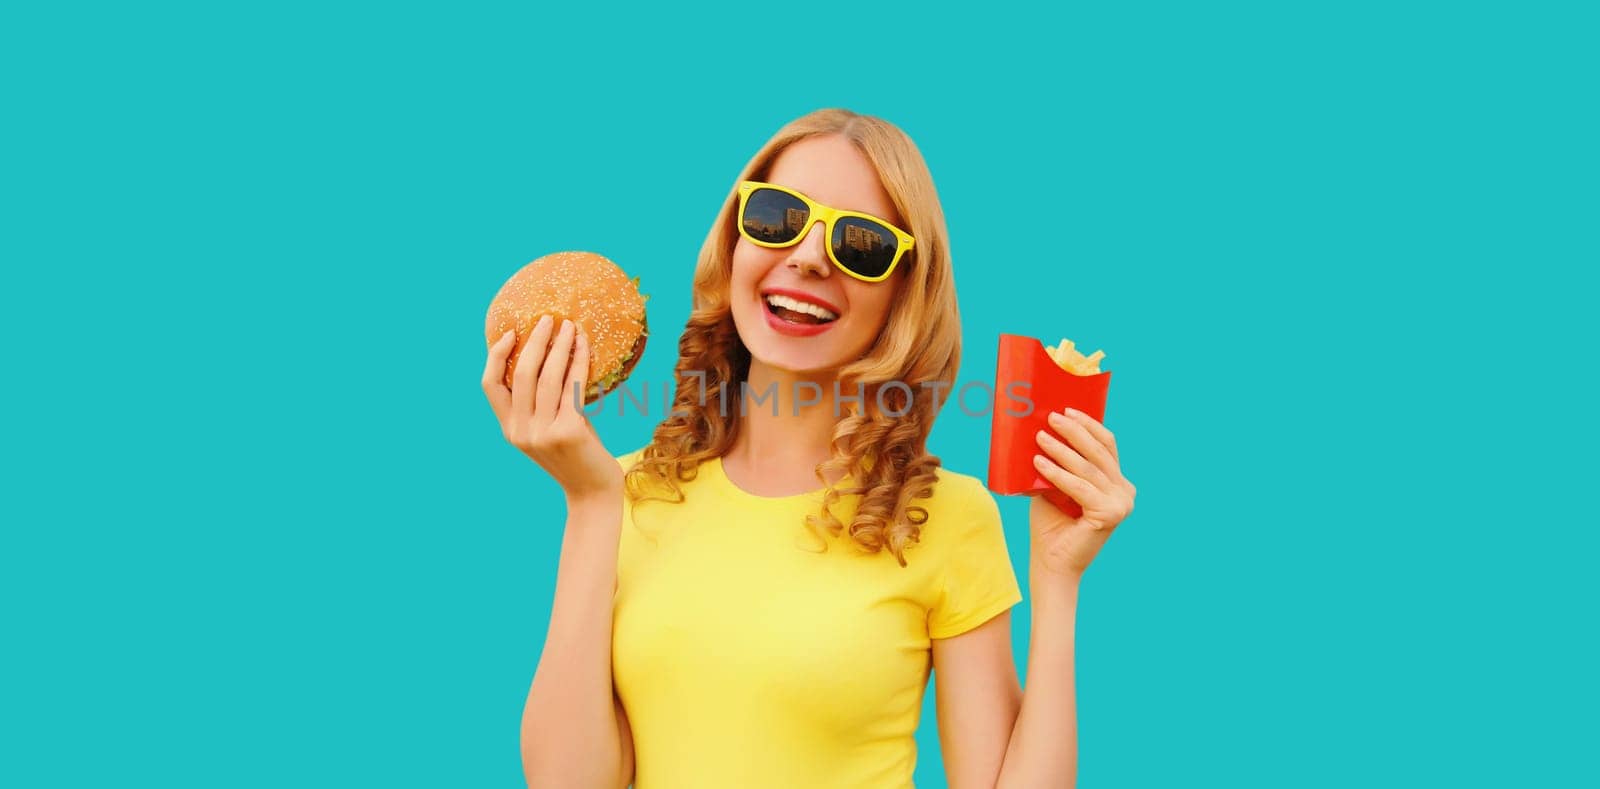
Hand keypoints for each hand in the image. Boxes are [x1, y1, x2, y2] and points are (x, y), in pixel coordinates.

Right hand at [482, 316, 622, 503]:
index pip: (490, 386)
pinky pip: (574, 387)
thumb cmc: (576, 454)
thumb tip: (552, 355)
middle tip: (548, 319)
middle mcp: (520, 431)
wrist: (593, 492)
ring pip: (548, 378)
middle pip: (522, 374)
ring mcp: (543, 433)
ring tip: (570, 326)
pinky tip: (585, 346)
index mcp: (509, 429)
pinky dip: (580, 362)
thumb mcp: (549, 428)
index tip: (510, 332)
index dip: (496, 356)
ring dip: (560, 346)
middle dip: (534, 341)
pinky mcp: (569, 432)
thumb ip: (543, 402)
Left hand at [1029, 408, 1136, 577]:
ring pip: (1087, 468)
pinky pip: (1079, 487)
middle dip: (1074, 431)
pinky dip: (1058, 473)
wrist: (1052, 563)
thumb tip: (1043, 429)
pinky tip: (1039, 462)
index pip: (1107, 446)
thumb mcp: (1055, 485)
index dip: (1089, 425)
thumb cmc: (1051, 525)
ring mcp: (1121, 504)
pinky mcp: (1110, 514)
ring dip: (1061, 449)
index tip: (1067, 409)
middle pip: (1099, 452)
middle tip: (1051, 417)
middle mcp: (1125, 492)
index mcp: (1118, 484)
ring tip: (1040, 436)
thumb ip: (1058, 463)